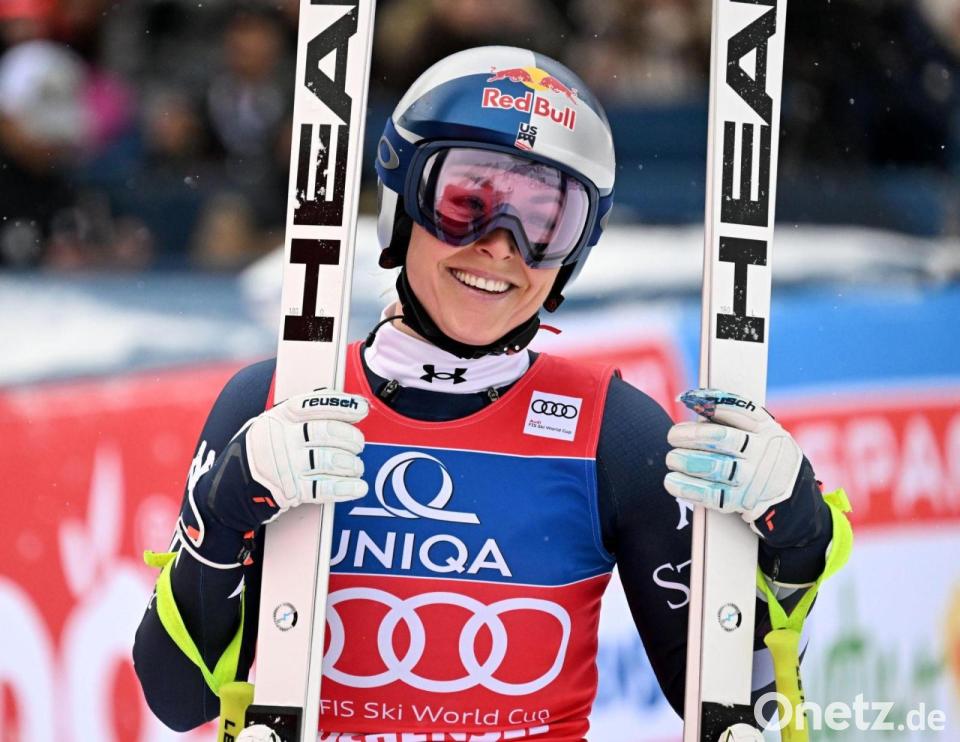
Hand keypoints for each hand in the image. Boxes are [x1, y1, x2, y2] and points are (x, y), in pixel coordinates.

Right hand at [208, 389, 368, 533]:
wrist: (227, 493)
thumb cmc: (260, 454)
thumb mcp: (271, 426)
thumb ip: (300, 417)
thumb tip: (341, 405)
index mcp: (278, 417)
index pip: (315, 405)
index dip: (342, 405)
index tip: (361, 409)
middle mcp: (281, 438)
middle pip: (326, 432)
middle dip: (351, 438)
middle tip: (359, 444)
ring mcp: (284, 465)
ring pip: (329, 460)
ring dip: (351, 464)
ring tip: (356, 466)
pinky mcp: (289, 491)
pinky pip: (324, 488)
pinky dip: (345, 488)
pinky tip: (358, 487)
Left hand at [664, 388, 802, 535]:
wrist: (792, 498)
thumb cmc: (763, 456)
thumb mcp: (761, 432)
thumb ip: (732, 418)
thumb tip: (694, 400)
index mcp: (766, 429)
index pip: (738, 410)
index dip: (710, 402)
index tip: (688, 399)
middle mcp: (762, 453)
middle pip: (723, 439)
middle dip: (693, 435)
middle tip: (672, 436)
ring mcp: (753, 479)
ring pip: (715, 467)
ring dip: (687, 462)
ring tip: (672, 459)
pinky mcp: (742, 502)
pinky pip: (712, 495)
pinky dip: (688, 488)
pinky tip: (672, 482)